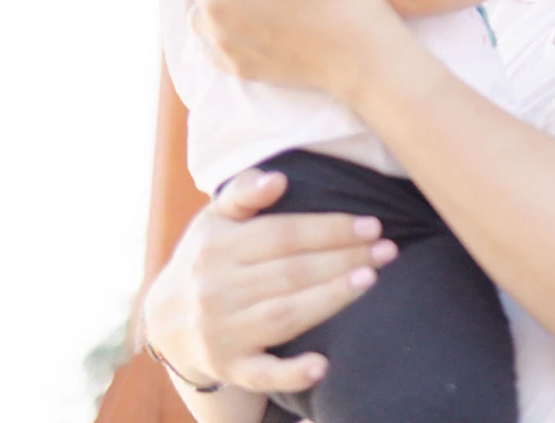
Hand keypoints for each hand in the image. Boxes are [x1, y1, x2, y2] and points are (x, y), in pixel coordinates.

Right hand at [141, 169, 397, 395]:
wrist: (167, 321)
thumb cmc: (207, 258)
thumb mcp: (214, 218)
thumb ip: (244, 191)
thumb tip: (277, 180)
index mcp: (216, 249)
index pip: (284, 235)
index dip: (331, 229)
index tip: (373, 225)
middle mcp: (216, 291)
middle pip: (292, 273)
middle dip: (344, 259)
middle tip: (388, 251)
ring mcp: (222, 332)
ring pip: (285, 315)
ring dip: (331, 298)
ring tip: (370, 280)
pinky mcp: (230, 367)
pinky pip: (262, 374)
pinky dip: (291, 373)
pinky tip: (322, 366)